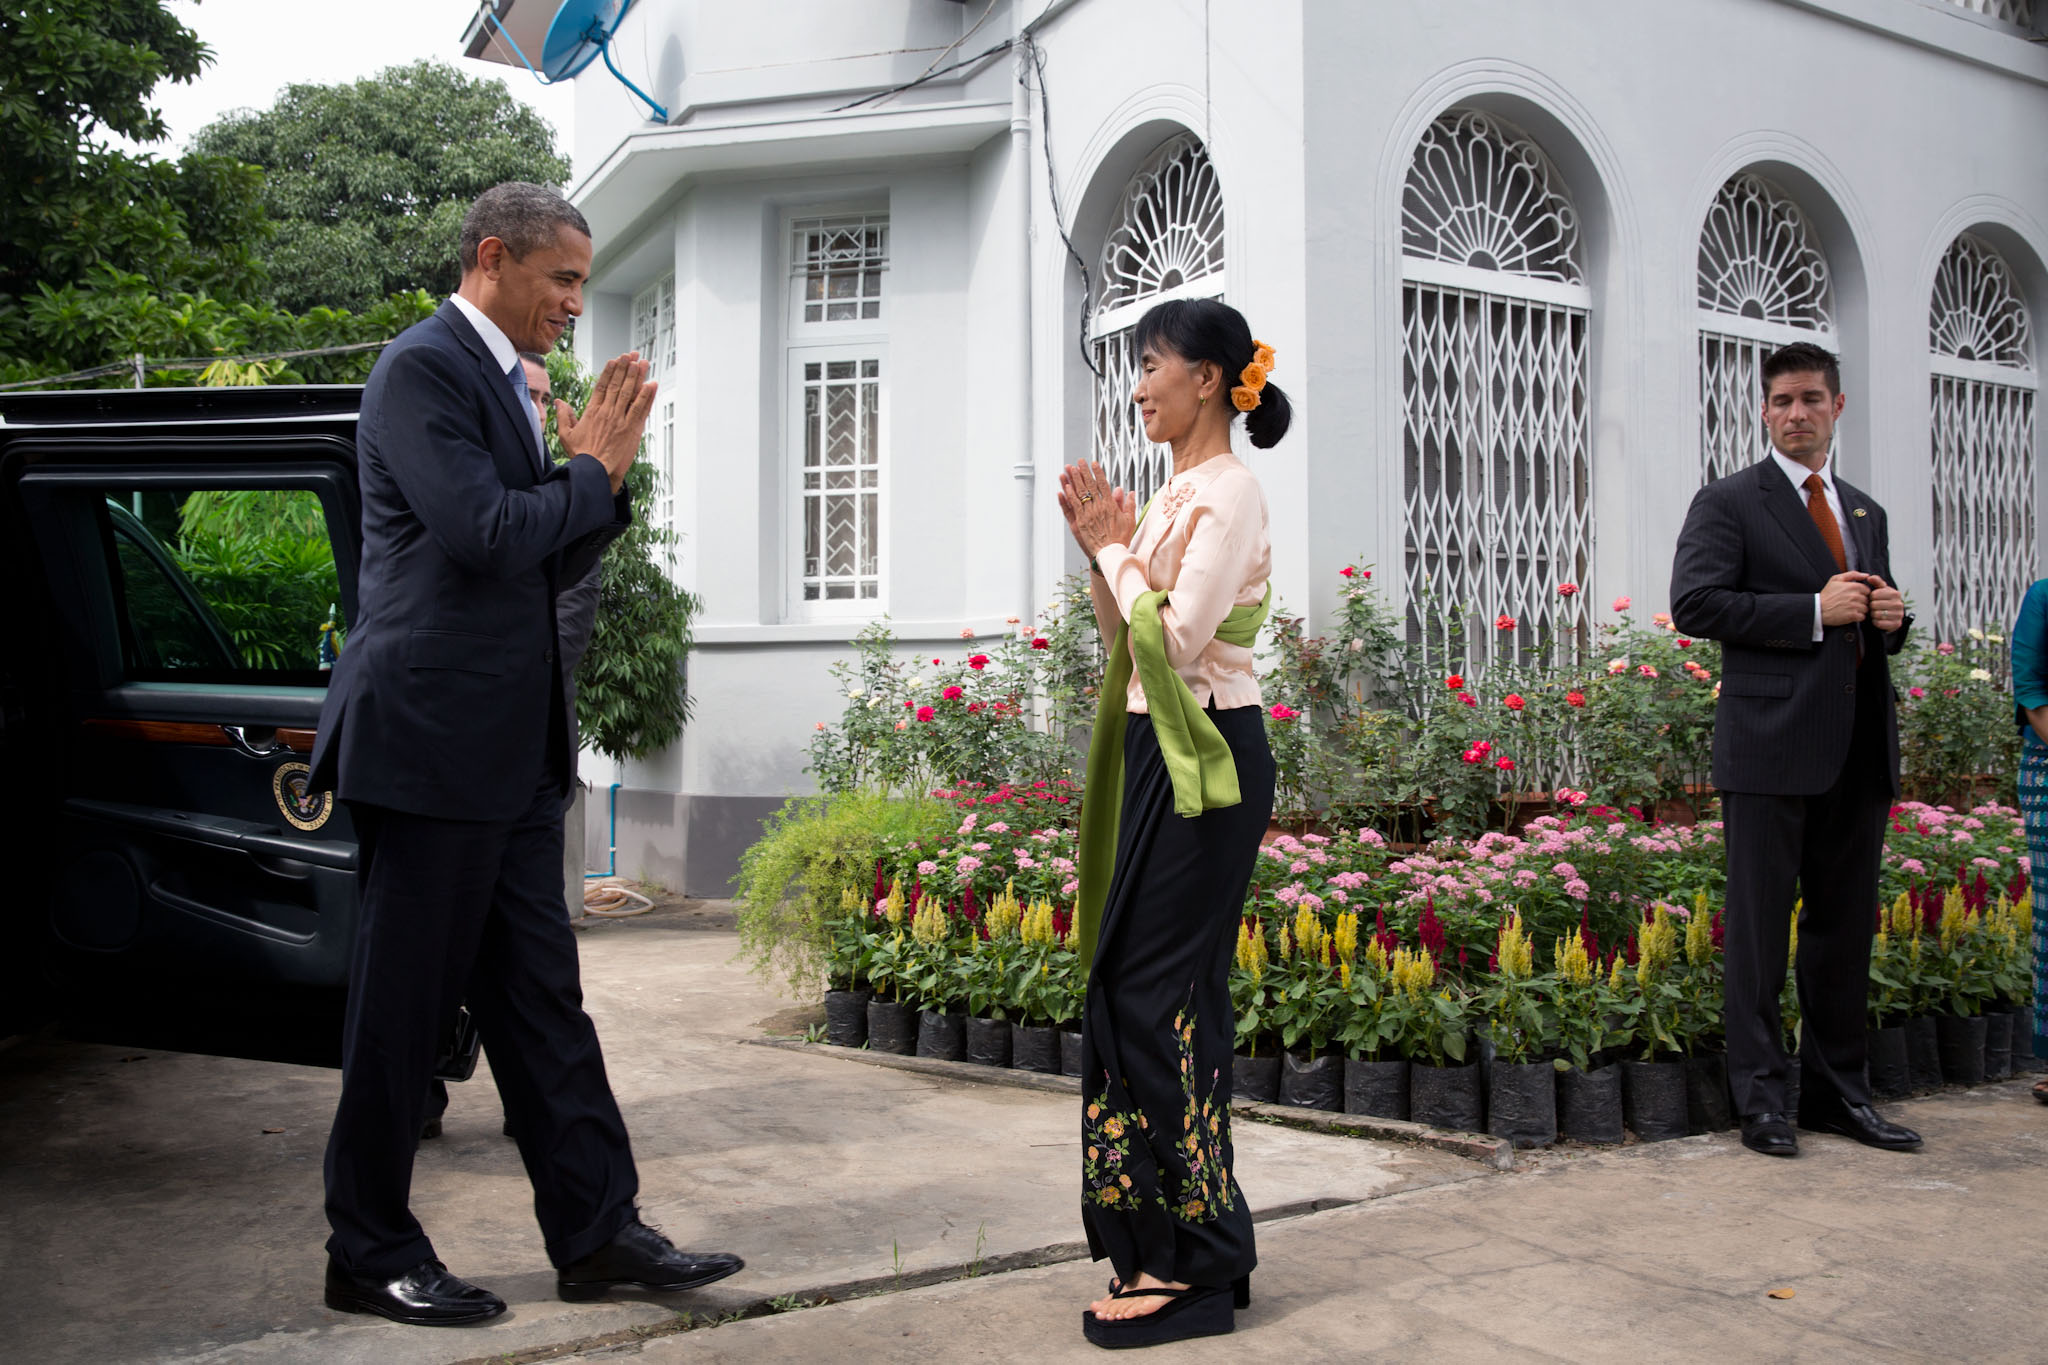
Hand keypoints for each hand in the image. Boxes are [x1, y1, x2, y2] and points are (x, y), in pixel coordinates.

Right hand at [556, 352, 656, 494]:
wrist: (593, 471)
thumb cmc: (581, 455)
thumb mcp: (566, 434)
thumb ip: (564, 416)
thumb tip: (558, 401)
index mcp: (592, 411)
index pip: (602, 386)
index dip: (609, 371)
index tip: (614, 360)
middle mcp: (607, 412)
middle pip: (617, 385)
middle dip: (625, 368)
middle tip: (631, 354)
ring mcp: (619, 420)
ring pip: (629, 393)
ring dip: (637, 377)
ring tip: (642, 362)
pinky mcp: (631, 430)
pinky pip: (640, 409)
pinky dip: (646, 397)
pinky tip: (652, 385)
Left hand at [1056, 461, 1136, 558]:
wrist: (1110, 553)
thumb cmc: (1120, 539)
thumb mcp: (1129, 520)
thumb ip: (1128, 505)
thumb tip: (1129, 492)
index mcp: (1111, 506)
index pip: (1103, 484)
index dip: (1098, 473)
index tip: (1094, 463)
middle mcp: (1099, 508)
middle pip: (1090, 485)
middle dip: (1084, 472)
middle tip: (1079, 462)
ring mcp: (1089, 514)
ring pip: (1080, 493)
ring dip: (1074, 480)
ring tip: (1070, 469)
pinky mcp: (1080, 522)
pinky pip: (1073, 506)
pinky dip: (1069, 496)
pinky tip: (1065, 487)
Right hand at [1818, 572, 1870, 626]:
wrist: (1817, 609)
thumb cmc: (1827, 594)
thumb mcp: (1836, 579)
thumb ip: (1852, 574)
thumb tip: (1867, 575)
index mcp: (1853, 586)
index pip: (1867, 590)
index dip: (1861, 594)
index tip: (1854, 596)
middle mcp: (1855, 596)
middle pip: (1867, 600)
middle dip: (1861, 602)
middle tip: (1850, 604)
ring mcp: (1854, 606)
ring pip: (1866, 608)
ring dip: (1860, 610)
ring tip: (1850, 609)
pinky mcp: (1852, 616)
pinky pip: (1862, 617)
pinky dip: (1857, 617)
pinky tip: (1850, 615)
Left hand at [1865, 579, 1905, 632]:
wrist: (1891, 615)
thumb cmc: (1883, 600)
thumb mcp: (1881, 589)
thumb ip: (1876, 582)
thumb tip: (1870, 577)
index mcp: (1895, 593)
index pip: (1874, 595)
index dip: (1870, 597)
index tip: (1873, 599)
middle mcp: (1899, 604)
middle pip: (1874, 605)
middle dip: (1871, 606)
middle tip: (1873, 607)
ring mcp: (1899, 614)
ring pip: (1876, 614)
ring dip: (1873, 614)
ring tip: (1875, 612)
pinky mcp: (1897, 624)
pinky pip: (1879, 623)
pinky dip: (1876, 622)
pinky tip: (1878, 619)